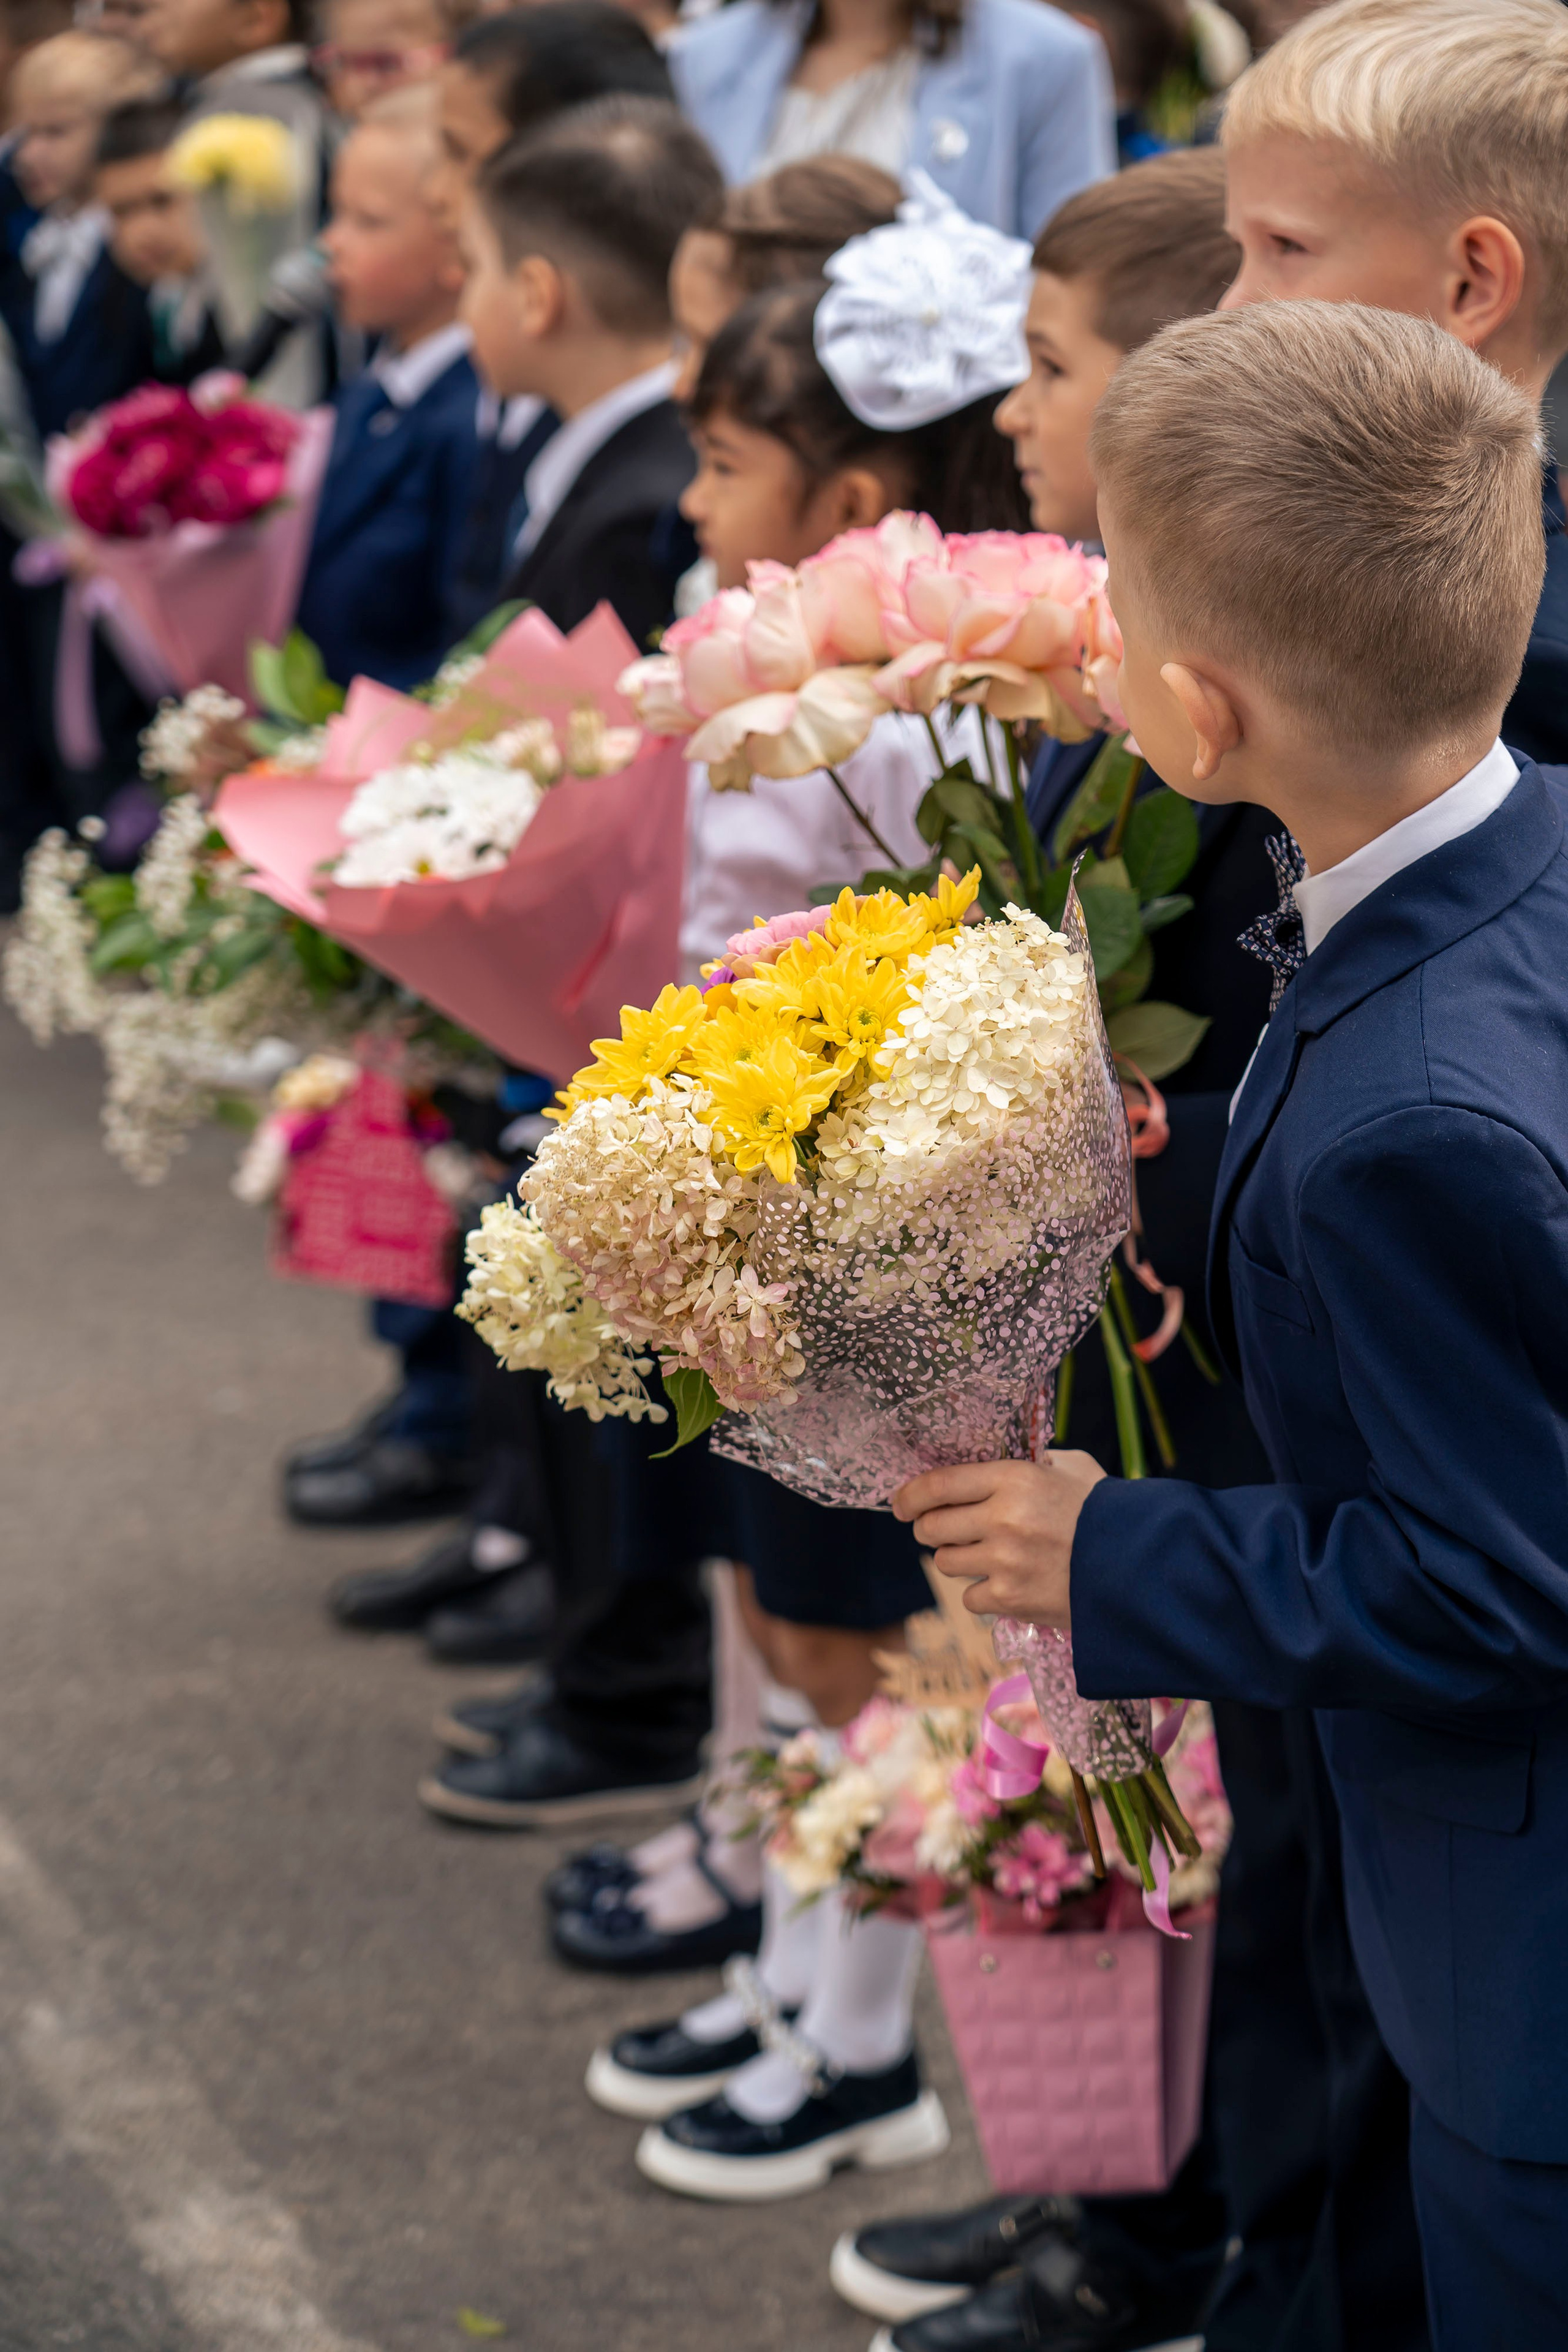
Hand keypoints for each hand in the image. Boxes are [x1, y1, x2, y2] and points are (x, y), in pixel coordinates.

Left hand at [890, 1453, 1107, 1624]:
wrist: (1139, 1569)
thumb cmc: (1107, 1513)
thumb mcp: (1073, 1469)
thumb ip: (1036, 1461)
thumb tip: (1004, 1465)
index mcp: (1013, 1478)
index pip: (938, 1483)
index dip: (910, 1494)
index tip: (900, 1503)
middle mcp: (1001, 1517)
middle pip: (932, 1526)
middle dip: (930, 1528)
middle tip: (941, 1530)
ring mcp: (1003, 1561)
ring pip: (945, 1562)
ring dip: (957, 1560)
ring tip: (984, 1556)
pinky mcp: (1009, 1599)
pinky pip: (970, 1597)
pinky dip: (983, 1594)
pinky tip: (1007, 1584)